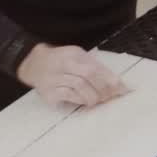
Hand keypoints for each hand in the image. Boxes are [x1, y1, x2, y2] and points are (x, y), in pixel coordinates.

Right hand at [16, 43, 131, 108]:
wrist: (32, 64)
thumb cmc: (61, 62)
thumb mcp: (77, 58)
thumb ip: (94, 68)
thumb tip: (117, 84)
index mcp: (73, 54)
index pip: (96, 66)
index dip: (111, 79)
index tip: (124, 89)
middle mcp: (63, 63)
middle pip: (89, 74)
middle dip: (103, 88)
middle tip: (110, 97)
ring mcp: (54, 77)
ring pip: (79, 86)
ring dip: (93, 96)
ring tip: (97, 100)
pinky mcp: (48, 91)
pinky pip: (68, 95)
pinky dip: (80, 99)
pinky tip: (84, 101)